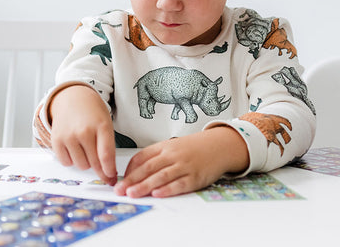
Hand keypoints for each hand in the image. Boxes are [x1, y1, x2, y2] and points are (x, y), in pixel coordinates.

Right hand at [49, 85, 116, 184]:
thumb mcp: (106, 124)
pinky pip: (66, 162)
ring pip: (81, 165)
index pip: (106, 155)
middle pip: (94, 163)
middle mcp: (84, 131)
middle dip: (100, 168)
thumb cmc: (92, 113)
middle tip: (103, 168)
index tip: (112, 178)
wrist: (73, 97)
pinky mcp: (56, 140)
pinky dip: (71, 159)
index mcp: (101, 125)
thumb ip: (108, 146)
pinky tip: (75, 147)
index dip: (109, 171)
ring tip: (86, 148)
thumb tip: (109, 173)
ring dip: (85, 162)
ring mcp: (69, 136)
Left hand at [114, 126, 248, 197]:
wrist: (218, 145)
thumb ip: (156, 157)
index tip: (121, 180)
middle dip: (132, 180)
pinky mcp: (195, 176)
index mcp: (164, 146)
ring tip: (133, 193)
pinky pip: (179, 183)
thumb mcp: (173, 147)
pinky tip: (158, 193)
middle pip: (149, 168)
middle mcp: (173, 155)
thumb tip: (136, 172)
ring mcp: (184, 165)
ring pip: (161, 176)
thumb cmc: (193, 148)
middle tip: (120, 189)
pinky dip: (167, 189)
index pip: (142, 157)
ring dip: (145, 186)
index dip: (130, 170)